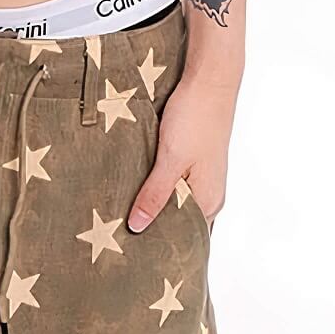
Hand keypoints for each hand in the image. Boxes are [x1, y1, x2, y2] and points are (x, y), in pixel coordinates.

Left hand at [127, 76, 237, 232]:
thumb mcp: (170, 160)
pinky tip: (139, 191)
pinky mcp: (195, 164)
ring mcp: (204, 179)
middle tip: (123, 240)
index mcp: (208, 201)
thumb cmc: (196, 117)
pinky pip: (176, 188)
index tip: (136, 255)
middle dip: (156, 231)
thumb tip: (138, 227)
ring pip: (177, 205)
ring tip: (126, 218)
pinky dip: (159, 192)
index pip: (187, 239)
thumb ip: (154, 195)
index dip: (163, 247)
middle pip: (181, 225)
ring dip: (156, 210)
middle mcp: (210, 195)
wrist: (211, 78)